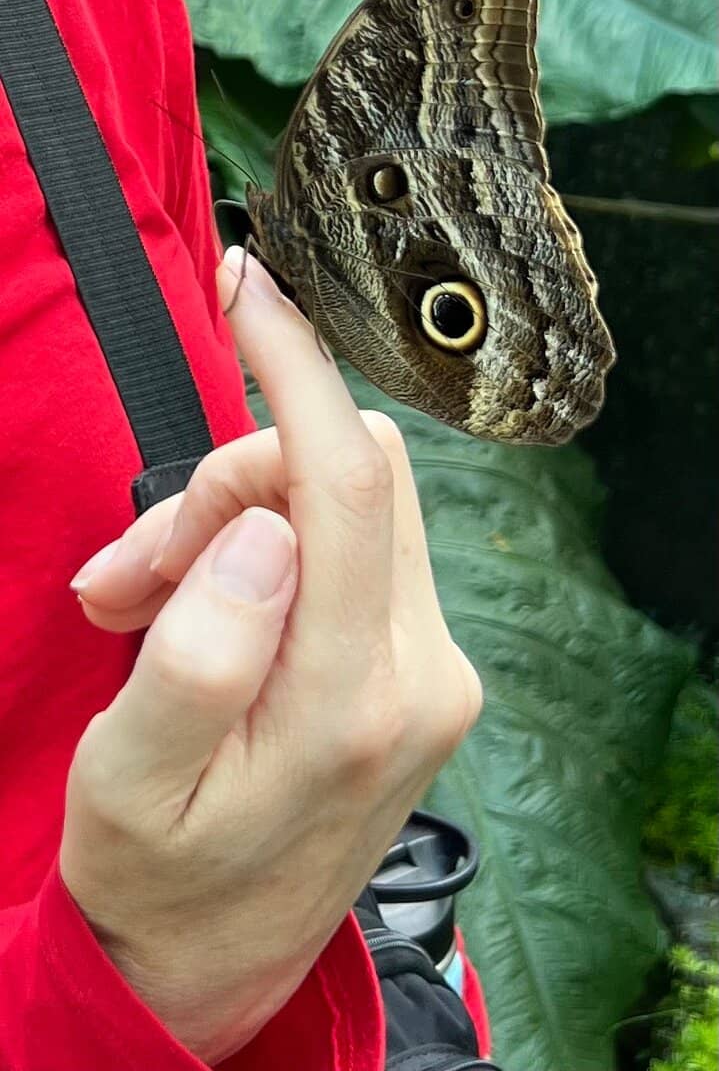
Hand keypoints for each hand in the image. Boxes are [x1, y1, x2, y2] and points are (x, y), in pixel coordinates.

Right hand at [63, 251, 481, 1063]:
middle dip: (226, 482)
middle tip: (124, 571)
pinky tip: (211, 609)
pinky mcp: (421, 667)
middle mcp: (423, 673)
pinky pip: (359, 547)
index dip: (296, 368)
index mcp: (354, 699)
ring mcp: (434, 670)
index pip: (351, 478)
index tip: (247, 288)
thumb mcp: (130, 783)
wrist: (221, 960)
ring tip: (148, 598)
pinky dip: (278, 545)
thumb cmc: (161, 877)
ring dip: (243, 515)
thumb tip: (260, 527)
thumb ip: (197, 654)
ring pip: (353, 502)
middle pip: (348, 476)